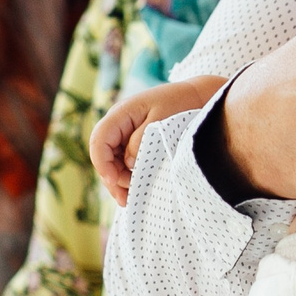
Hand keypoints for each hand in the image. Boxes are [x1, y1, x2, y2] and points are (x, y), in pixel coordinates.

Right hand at [89, 76, 222, 204]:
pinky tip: (133, 189)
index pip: (99, 140)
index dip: (102, 163)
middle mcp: (118, 123)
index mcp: (121, 113)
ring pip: (111, 161)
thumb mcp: (161, 120)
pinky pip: (123, 161)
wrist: (196, 95)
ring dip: (118, 180)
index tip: (115, 181)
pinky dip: (126, 175)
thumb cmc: (180, 103)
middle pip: (102, 154)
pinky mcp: (134, 141)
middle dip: (111, 177)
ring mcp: (125, 133)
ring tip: (128, 200)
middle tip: (127, 197)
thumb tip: (129, 163)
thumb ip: (141, 141)